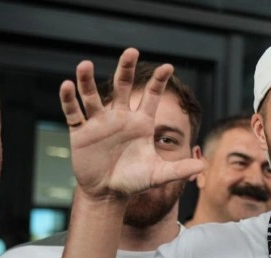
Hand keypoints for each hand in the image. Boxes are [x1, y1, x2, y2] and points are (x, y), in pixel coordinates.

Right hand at [59, 48, 202, 200]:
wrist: (109, 193)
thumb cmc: (135, 180)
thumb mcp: (159, 175)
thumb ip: (180, 169)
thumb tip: (203, 165)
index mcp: (141, 123)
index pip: (152, 96)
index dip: (159, 82)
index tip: (168, 67)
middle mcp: (120, 117)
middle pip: (123, 87)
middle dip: (126, 69)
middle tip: (131, 51)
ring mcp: (99, 123)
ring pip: (92, 96)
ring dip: (87, 81)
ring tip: (85, 65)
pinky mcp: (81, 132)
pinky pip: (73, 113)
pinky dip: (69, 100)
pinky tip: (67, 85)